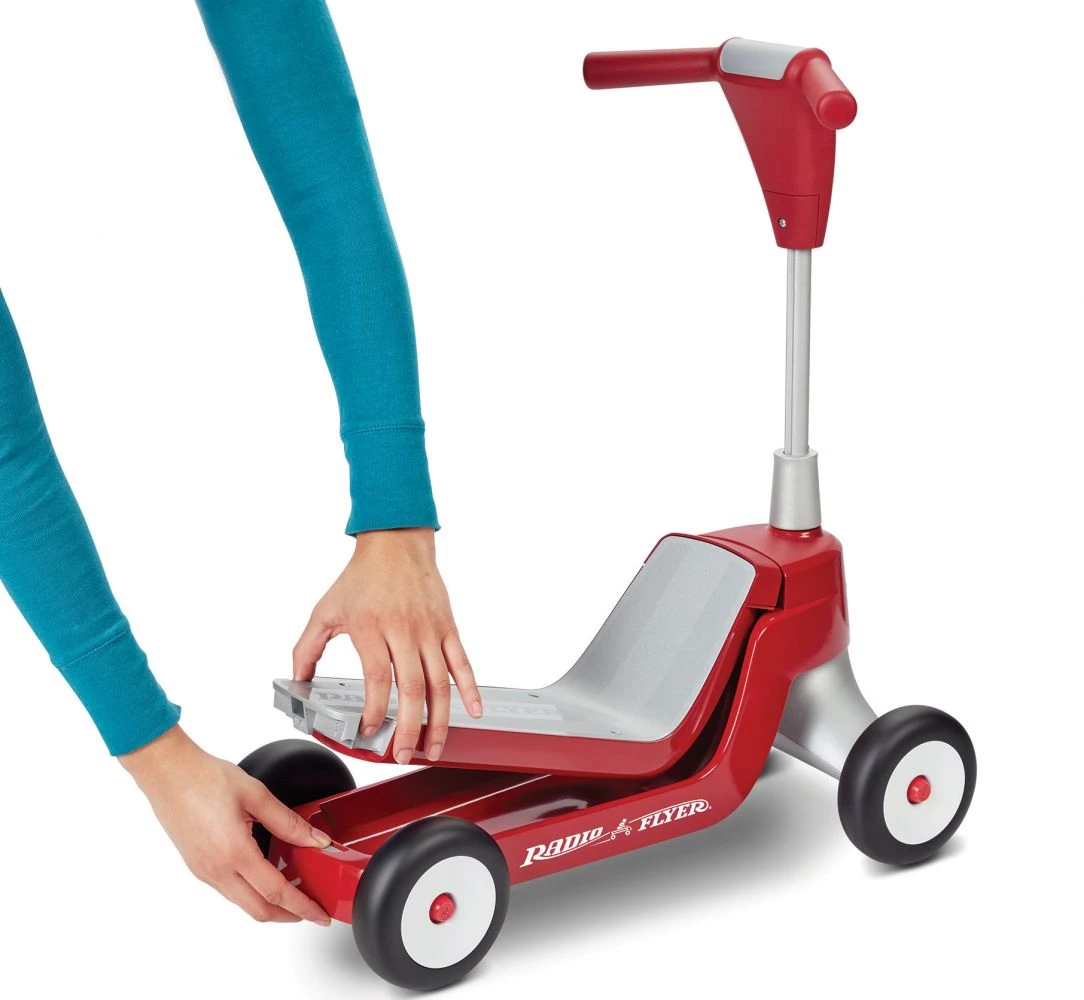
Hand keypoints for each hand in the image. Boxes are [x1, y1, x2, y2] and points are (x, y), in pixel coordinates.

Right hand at [121, 726, 332, 924]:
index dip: (302, 907)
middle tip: (310, 911)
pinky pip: (228, 890)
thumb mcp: (256, 795)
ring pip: (242, 902)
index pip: (276, 892)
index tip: (319, 914)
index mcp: (234, 853)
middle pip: (258, 909)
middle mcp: (216, 870)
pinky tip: (264, 876)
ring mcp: (203, 871)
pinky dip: (251, 892)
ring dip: (269, 904)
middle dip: (288, 915)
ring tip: (292, 892)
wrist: (166, 773)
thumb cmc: (204, 778)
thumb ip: (289, 822)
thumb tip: (316, 840)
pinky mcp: (197, 866)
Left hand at [293, 527, 481, 763]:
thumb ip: (307, 648)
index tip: (370, 731)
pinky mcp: (447, 627)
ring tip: (434, 747)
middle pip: (412, 687)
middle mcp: (403, 630)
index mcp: (371, 627)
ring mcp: (429, 630)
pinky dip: (470, 689)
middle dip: (410, 728)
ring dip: (439, 720)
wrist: (395, 543)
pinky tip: (473, 712)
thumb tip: (297, 679)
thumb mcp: (325, 610)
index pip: (377, 678)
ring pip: (440, 682)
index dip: (376, 711)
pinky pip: (462, 663)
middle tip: (404, 754)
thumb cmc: (362, 576)